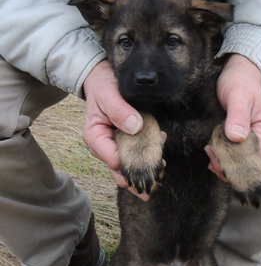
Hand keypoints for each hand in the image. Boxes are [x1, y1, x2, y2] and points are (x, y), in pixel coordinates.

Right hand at [83, 60, 148, 199]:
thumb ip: (119, 110)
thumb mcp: (109, 94)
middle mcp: (103, 147)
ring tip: (161, 170)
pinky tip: (159, 156)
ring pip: (128, 168)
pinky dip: (146, 157)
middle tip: (154, 185)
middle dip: (137, 178)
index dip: (131, 163)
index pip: (113, 160)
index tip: (150, 156)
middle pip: (119, 171)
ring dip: (144, 170)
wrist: (102, 80)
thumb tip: (135, 127)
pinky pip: (134, 156)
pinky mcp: (123, 144)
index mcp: (95, 138)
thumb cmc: (103, 86)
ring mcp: (113, 147)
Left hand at [207, 53, 260, 177]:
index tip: (216, 156)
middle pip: (245, 164)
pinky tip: (211, 150)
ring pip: (238, 161)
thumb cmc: (240, 82)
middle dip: (226, 164)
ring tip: (208, 150)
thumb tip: (236, 137)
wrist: (239, 73)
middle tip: (209, 152)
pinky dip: (222, 156)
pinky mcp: (243, 140)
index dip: (234, 163)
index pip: (253, 159)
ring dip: (222, 161)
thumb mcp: (237, 96)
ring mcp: (253, 141)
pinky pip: (234, 155)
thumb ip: (237, 116)